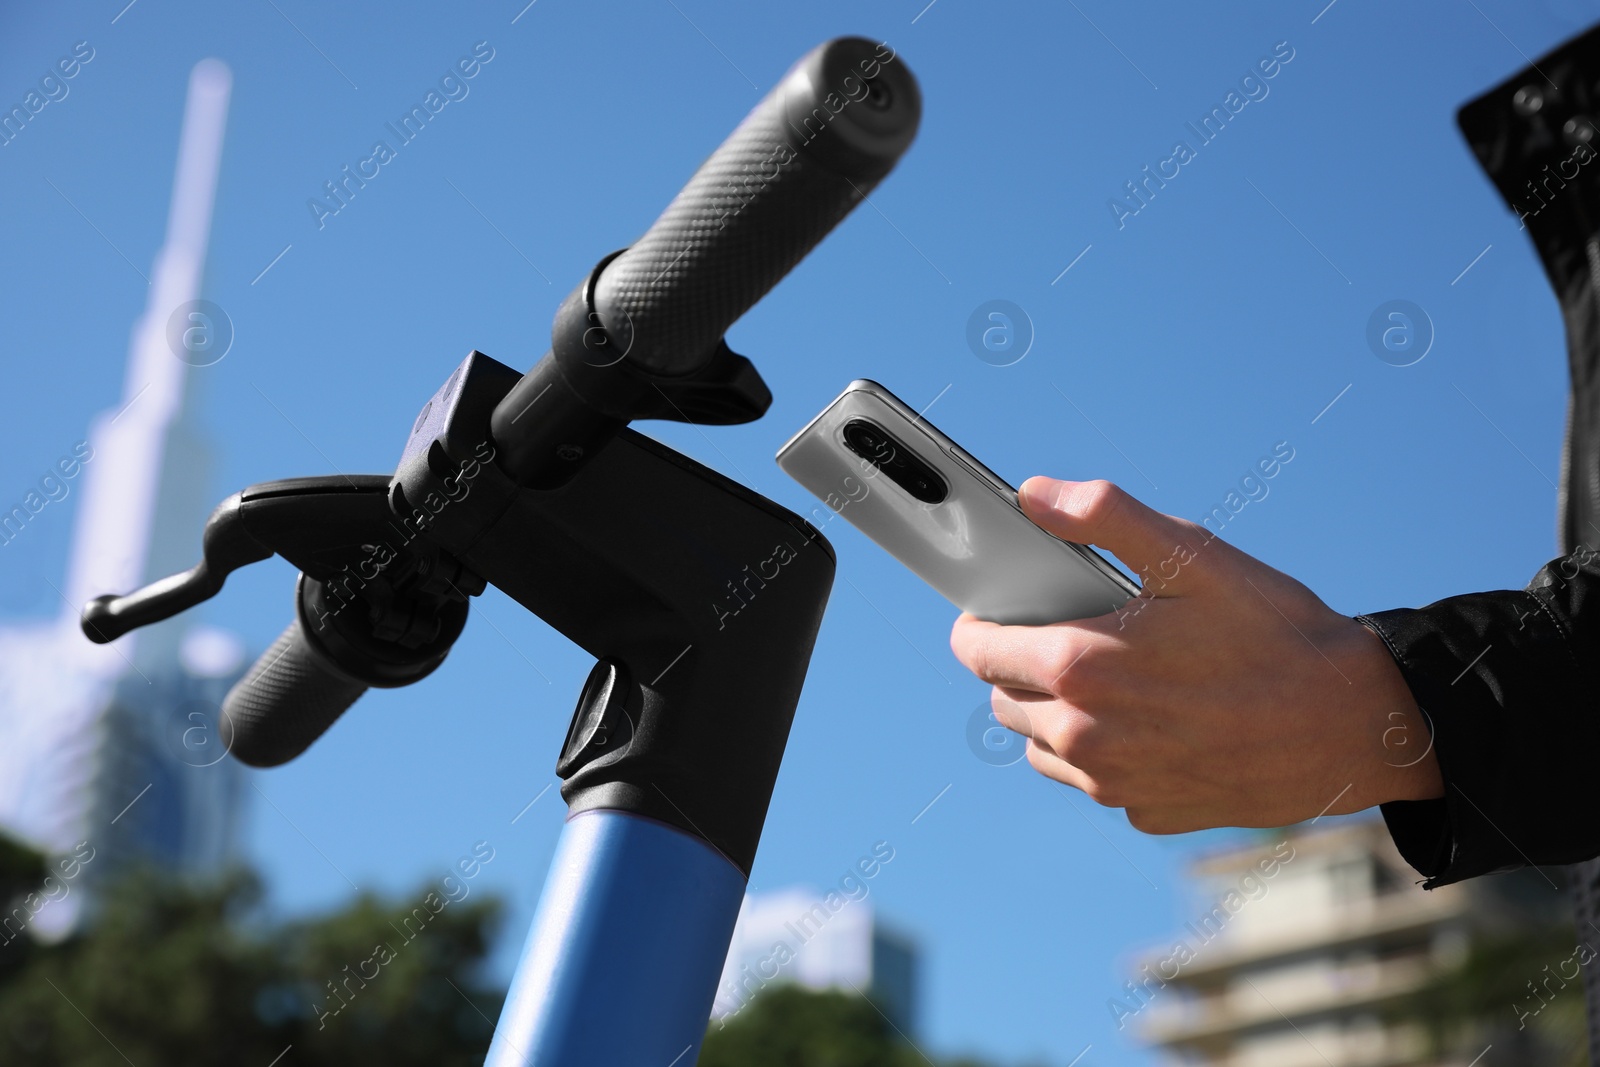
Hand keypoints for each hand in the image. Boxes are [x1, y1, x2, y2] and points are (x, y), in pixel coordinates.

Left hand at [949, 477, 1442, 832]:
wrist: (1355, 726)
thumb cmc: (1276, 634)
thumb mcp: (1193, 556)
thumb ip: (1103, 517)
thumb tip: (1034, 495)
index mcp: (1080, 668)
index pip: (976, 651)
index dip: (980, 624)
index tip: (998, 610)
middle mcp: (1084, 737)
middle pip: (1003, 698)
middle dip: (1021, 664)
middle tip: (1070, 635)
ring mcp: (1112, 783)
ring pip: (1040, 744)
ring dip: (1055, 712)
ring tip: (1112, 677)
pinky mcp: (1143, 811)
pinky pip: (1092, 779)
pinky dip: (1102, 750)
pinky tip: (1151, 719)